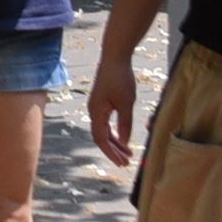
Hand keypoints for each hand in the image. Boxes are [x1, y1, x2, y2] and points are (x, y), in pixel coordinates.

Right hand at [88, 52, 141, 168]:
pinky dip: (114, 133)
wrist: (114, 57)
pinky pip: (105, 124)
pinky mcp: (101, 103)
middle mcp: (93, 111)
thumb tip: (125, 142)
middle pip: (101, 137)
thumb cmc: (121, 78)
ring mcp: (96, 107)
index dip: (111, 153)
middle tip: (127, 163)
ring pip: (103, 131)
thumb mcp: (126, 103)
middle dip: (113, 151)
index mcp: (96, 112)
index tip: (122, 163)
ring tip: (128, 153)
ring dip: (115, 143)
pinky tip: (123, 138)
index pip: (101, 139)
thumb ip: (125, 123)